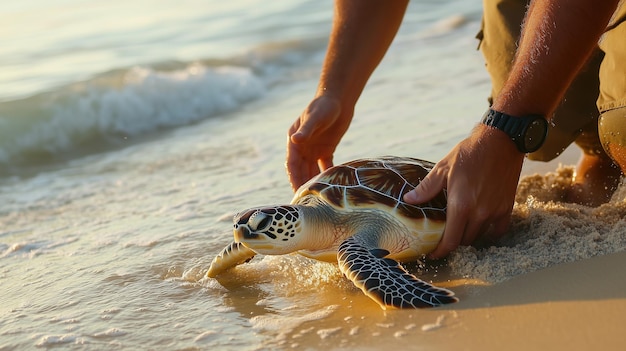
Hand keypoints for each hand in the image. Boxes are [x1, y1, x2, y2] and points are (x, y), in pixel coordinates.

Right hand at [286, 95, 352, 190]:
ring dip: (314, 183)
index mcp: (295, 141)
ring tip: (319, 199)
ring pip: (312, 170)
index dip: (293, 178)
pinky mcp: (326, 150)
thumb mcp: (315, 118)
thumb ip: (306, 130)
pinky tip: (333, 187)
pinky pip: (325, 166)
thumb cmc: (324, 106)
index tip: (297, 192)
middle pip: (301, 170)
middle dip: (303, 185)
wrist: (339, 99)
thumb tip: (295, 140)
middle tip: (307, 202)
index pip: (292, 164)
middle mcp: (302, 147)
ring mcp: (314, 149)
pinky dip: (328, 175)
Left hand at [404, 125, 524, 257]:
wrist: (500, 141)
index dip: (440, 252)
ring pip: (480, 236)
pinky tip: (480, 225)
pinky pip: (498, 230)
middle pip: (464, 241)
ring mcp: (495, 211)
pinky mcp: (507, 207)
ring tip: (459, 229)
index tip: (433, 254)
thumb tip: (408, 200)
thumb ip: (426, 188)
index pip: (450, 241)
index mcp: (461, 205)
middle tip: (444, 236)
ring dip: (469, 235)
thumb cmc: (468, 153)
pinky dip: (488, 232)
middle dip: (453, 241)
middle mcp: (479, 213)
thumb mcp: (442, 168)